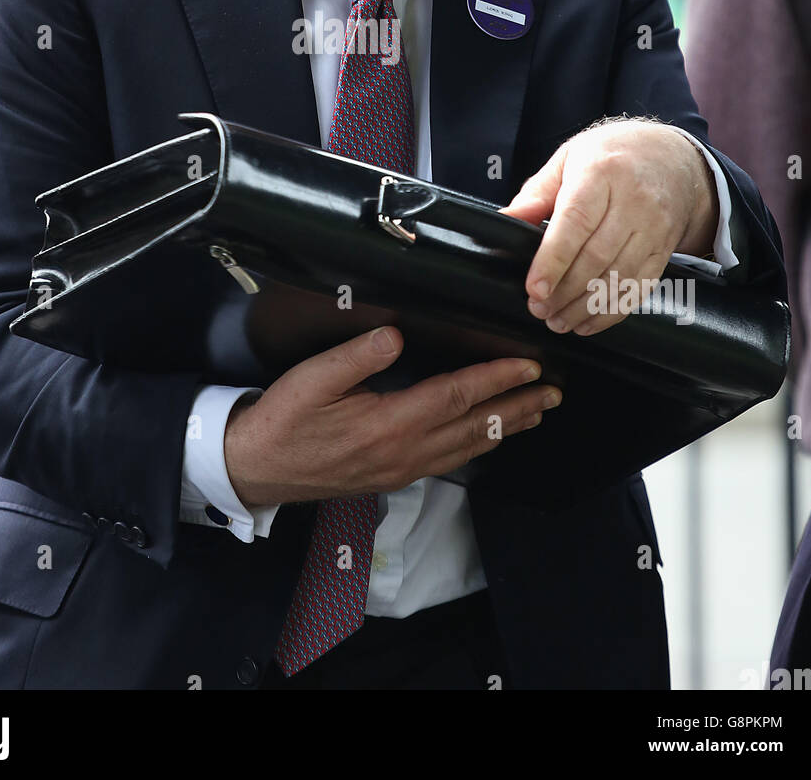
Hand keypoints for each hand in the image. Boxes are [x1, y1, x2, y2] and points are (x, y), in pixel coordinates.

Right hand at [223, 326, 561, 507]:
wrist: (257, 468)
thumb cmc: (283, 421)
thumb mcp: (312, 379)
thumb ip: (357, 356)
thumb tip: (394, 334)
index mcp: (389, 424)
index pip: (457, 396)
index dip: (496, 378)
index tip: (528, 364)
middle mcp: (405, 452)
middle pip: (475, 426)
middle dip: (518, 407)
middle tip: (553, 393)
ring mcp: (402, 469)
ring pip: (468, 448)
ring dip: (505, 428)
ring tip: (535, 413)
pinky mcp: (394, 476)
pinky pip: (450, 460)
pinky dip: (479, 445)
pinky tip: (487, 437)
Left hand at [502, 119, 717, 336]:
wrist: (672, 158)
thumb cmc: (611, 156)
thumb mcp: (569, 159)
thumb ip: (536, 193)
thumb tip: (505, 220)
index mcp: (602, 172)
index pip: (576, 222)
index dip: (553, 259)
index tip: (534, 288)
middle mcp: (634, 200)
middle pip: (596, 256)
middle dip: (564, 290)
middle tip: (539, 309)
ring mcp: (654, 226)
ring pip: (618, 277)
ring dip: (585, 307)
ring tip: (558, 321)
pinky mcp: (666, 249)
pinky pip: (639, 287)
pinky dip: (612, 311)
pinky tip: (589, 322)